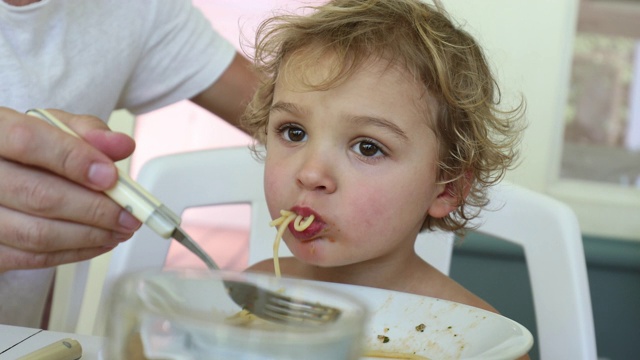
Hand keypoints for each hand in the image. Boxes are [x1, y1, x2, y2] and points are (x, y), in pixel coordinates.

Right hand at [0, 107, 140, 271]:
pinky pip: (31, 258)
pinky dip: (74, 252)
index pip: (27, 141)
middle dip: (95, 209)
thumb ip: (87, 132)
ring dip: (89, 236)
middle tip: (130, 215)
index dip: (74, 159)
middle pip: (38, 195)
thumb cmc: (26, 148)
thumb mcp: (53, 126)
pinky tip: (99, 241)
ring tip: (120, 230)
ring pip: (36, 234)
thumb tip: (121, 145)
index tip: (110, 176)